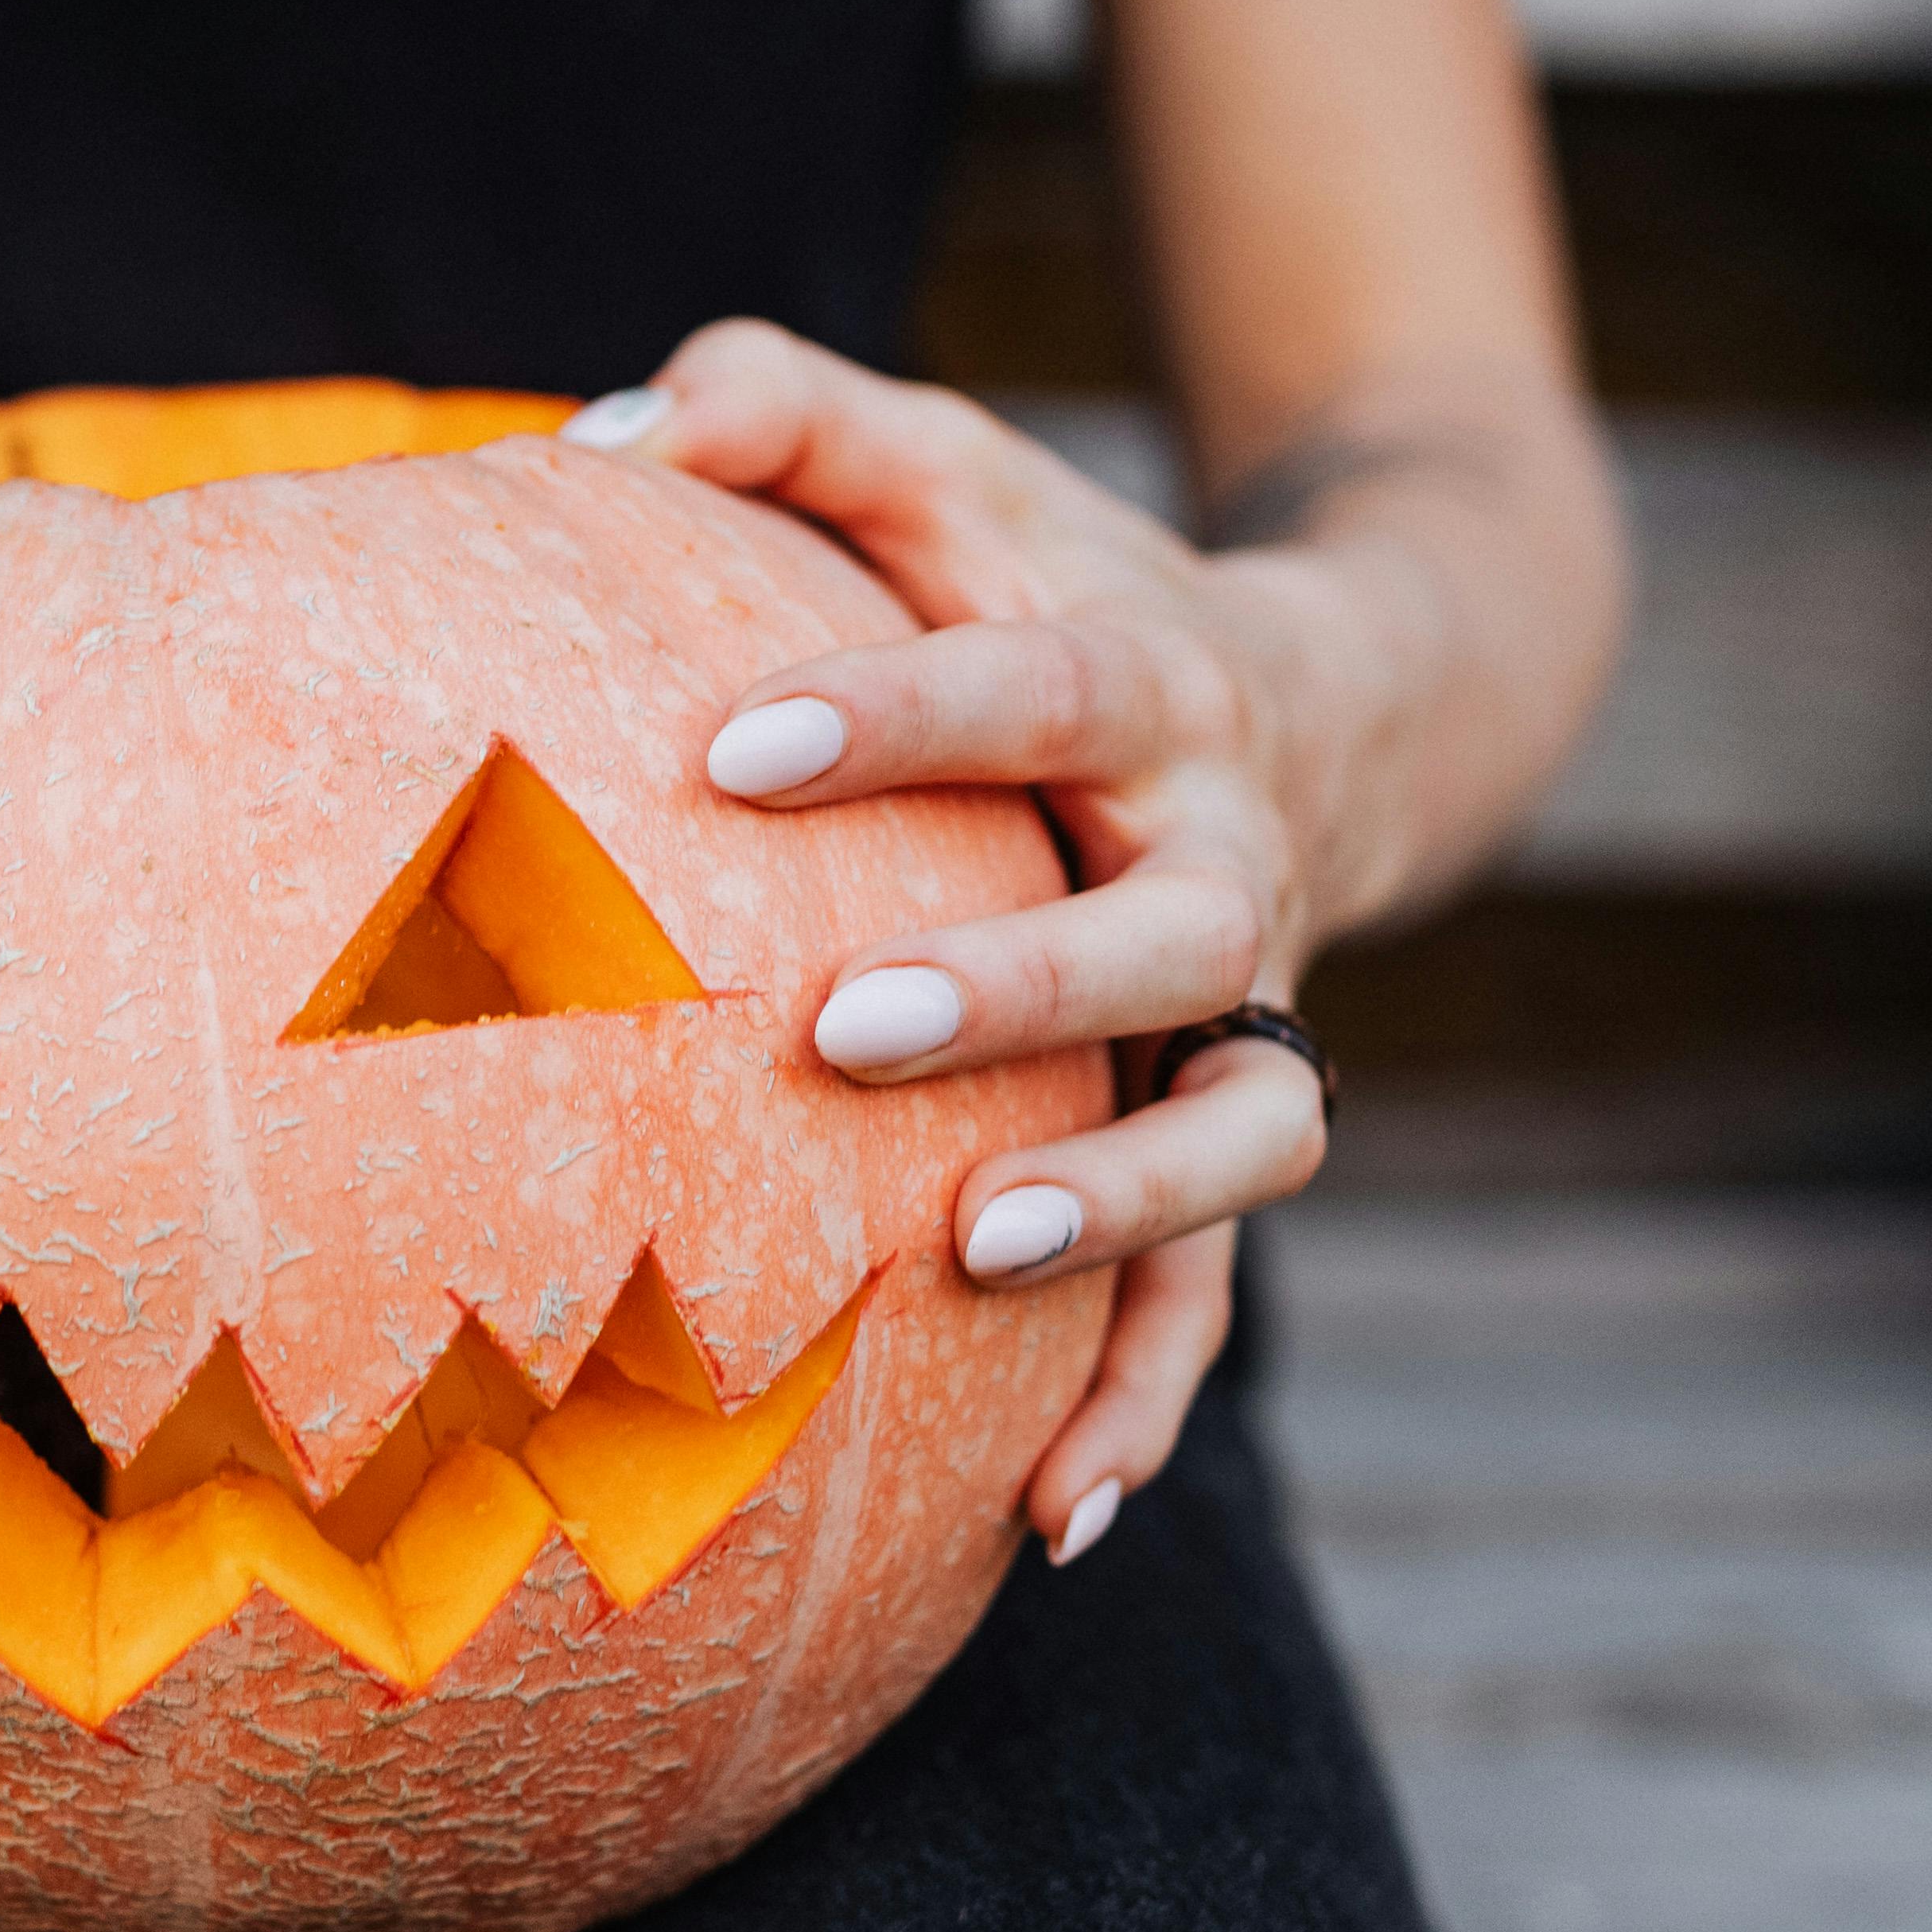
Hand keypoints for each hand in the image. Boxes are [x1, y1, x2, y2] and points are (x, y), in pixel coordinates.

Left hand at [577, 321, 1333, 1564]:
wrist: (1327, 691)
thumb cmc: (1044, 575)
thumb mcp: (940, 462)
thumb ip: (784, 410)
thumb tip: (604, 428)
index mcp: (1154, 682)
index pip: (1037, 686)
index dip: (896, 717)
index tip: (727, 746)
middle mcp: (1226, 859)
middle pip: (1165, 933)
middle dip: (1019, 988)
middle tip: (840, 1030)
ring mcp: (1251, 1017)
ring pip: (1237, 1134)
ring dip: (1119, 1212)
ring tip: (966, 1258)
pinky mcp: (1233, 1135)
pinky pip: (1216, 1302)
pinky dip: (1146, 1408)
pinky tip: (1044, 1521)